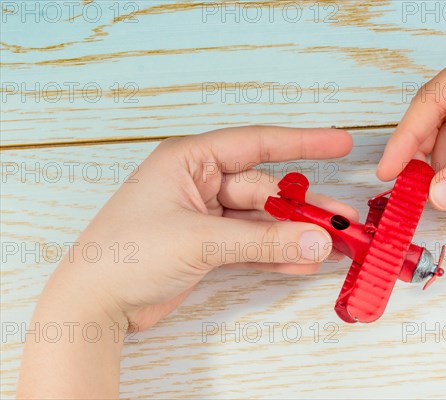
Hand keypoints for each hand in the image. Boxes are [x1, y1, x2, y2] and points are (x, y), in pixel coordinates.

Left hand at [17, 126, 354, 397]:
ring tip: (330, 245)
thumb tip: (315, 240)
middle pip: (264, 189)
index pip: (255, 144)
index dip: (301, 142)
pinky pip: (251, 244)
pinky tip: (301, 261)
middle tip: (340, 220)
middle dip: (301, 208)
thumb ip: (262, 241)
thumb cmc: (125, 255)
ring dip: (293, 234)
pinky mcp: (208, 245)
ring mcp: (205, 216)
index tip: (338, 142)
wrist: (94, 304)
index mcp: (189, 160)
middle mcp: (199, 183)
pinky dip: (275, 253)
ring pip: (261, 220)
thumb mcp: (199, 241)